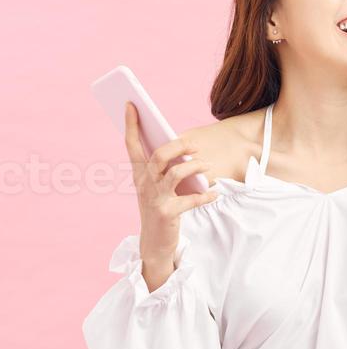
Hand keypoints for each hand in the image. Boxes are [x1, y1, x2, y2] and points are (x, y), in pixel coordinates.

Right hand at [124, 101, 217, 261]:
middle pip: (159, 155)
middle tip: (194, 144)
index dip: (131, 124)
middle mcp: (145, 184)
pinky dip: (205, 196)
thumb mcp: (156, 188)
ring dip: (194, 167)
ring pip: (175, 173)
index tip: (131, 104)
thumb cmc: (159, 210)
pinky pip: (191, 200)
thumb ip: (163, 168)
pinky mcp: (168, 213)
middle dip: (178, 146)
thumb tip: (179, 145)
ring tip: (206, 166)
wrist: (154, 244)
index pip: (132, 145)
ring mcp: (155, 198)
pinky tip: (214, 195)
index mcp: (140, 175)